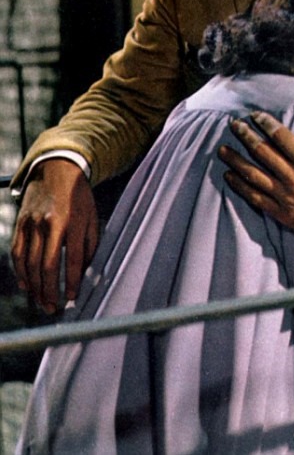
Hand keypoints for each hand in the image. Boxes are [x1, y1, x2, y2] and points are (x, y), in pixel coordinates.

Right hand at [11, 159, 98, 313]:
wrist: (56, 170)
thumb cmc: (79, 197)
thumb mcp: (91, 217)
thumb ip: (90, 245)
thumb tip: (87, 272)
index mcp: (72, 222)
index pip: (72, 260)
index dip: (72, 282)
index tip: (73, 298)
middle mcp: (50, 224)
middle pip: (46, 266)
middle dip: (49, 291)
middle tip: (53, 308)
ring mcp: (31, 224)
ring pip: (29, 263)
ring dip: (34, 287)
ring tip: (42, 302)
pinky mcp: (20, 224)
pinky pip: (18, 253)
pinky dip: (20, 272)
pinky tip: (26, 285)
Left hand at [218, 95, 293, 253]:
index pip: (280, 136)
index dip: (265, 123)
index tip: (255, 115)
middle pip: (262, 152)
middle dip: (245, 136)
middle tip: (233, 124)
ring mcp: (287, 198)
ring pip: (253, 176)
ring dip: (236, 161)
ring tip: (222, 149)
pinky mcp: (283, 214)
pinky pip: (256, 198)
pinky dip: (240, 186)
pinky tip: (229, 176)